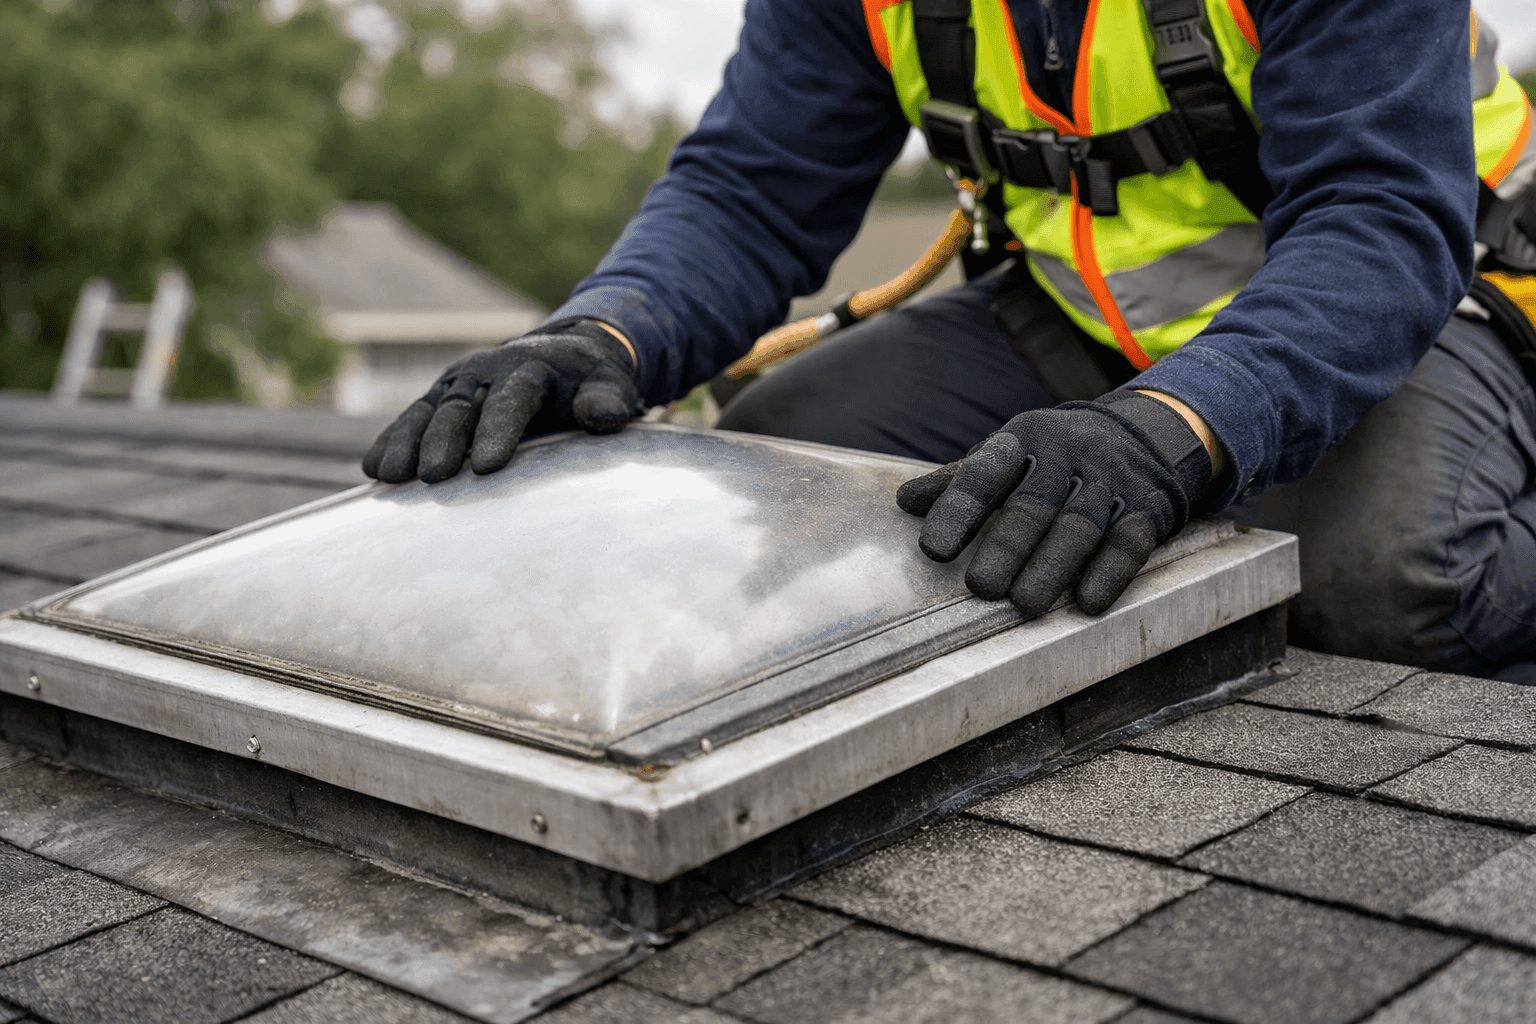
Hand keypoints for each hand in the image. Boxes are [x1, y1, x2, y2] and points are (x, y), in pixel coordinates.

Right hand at [363, 319, 639, 482]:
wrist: (565, 357)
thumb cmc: (590, 383)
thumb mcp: (609, 388)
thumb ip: (607, 402)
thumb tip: (605, 416)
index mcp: (529, 368)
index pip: (510, 400)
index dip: (497, 431)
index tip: (486, 466)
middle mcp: (485, 372)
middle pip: (460, 407)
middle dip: (444, 441)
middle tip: (433, 476)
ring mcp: (458, 385)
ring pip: (427, 412)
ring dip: (406, 442)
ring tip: (390, 476)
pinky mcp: (440, 399)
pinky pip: (411, 419)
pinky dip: (391, 441)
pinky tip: (373, 471)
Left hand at [895, 391, 1212, 616]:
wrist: (1144, 434)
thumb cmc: (1052, 459)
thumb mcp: (1008, 458)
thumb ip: (960, 482)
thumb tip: (903, 502)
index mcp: (1022, 442)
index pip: (983, 474)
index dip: (958, 510)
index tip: (935, 551)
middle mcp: (1067, 457)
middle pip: (1033, 504)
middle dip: (1007, 547)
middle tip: (982, 587)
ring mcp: (1109, 481)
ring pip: (1080, 526)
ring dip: (1052, 567)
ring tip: (1025, 605)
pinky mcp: (1147, 509)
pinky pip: (1129, 542)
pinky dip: (1110, 573)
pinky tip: (1088, 602)